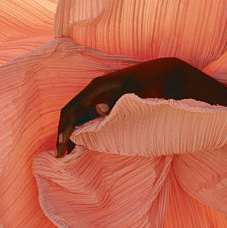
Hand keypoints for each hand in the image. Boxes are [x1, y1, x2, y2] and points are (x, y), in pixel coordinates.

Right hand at [55, 59, 180, 157]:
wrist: (165, 73)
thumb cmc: (153, 82)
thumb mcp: (137, 92)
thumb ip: (118, 102)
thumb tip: (99, 110)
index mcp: (99, 86)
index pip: (75, 107)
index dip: (66, 126)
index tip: (62, 143)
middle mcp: (96, 90)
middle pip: (71, 112)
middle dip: (64, 132)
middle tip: (59, 154)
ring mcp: (101, 96)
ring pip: (78, 115)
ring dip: (71, 132)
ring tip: (68, 153)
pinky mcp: (108, 102)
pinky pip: (89, 116)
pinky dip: (83, 129)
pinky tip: (83, 143)